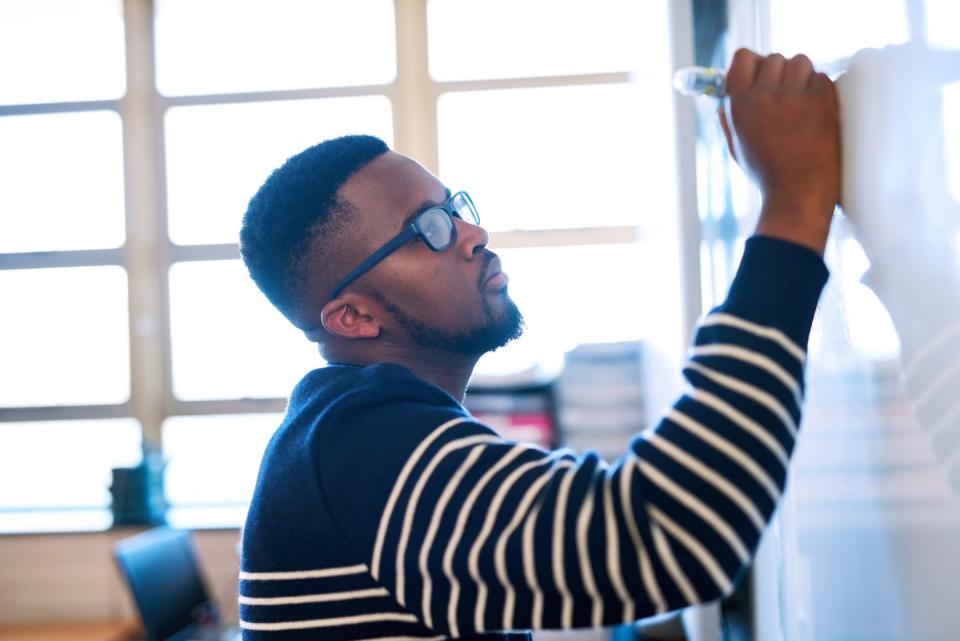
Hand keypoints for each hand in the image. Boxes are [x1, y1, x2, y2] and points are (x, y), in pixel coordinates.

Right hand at [718, 48, 839, 254]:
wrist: (798, 193)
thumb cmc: (767, 174)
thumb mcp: (737, 147)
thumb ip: (728, 120)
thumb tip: (723, 101)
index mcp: (741, 104)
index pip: (743, 57)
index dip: (752, 64)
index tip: (758, 76)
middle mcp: (766, 95)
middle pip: (773, 58)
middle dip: (778, 73)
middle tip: (783, 92)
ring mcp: (796, 96)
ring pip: (800, 61)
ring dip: (800, 75)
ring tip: (800, 98)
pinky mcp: (823, 100)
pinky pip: (821, 77)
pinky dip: (819, 88)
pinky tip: (816, 108)